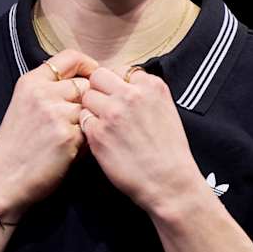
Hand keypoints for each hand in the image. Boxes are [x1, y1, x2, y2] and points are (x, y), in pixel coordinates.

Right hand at [0, 49, 96, 220]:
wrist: (3, 179)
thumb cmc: (16, 145)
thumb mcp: (25, 105)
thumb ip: (49, 89)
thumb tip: (87, 81)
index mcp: (31, 81)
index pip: (70, 57)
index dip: (88, 65)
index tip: (94, 77)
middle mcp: (43, 93)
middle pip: (86, 85)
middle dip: (88, 102)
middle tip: (77, 120)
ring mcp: (56, 113)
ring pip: (91, 109)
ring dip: (87, 123)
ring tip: (70, 138)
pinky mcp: (68, 136)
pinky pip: (91, 131)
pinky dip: (86, 142)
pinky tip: (69, 151)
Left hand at [78, 67, 204, 213]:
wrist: (169, 182)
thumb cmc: (169, 151)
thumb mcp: (166, 109)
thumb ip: (144, 93)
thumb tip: (123, 86)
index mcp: (151, 86)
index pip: (121, 70)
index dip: (117, 84)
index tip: (120, 98)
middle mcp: (131, 95)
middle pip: (99, 77)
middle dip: (99, 90)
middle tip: (105, 108)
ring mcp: (112, 113)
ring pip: (87, 97)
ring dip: (92, 108)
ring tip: (104, 125)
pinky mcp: (97, 133)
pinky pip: (83, 119)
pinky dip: (88, 128)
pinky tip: (102, 138)